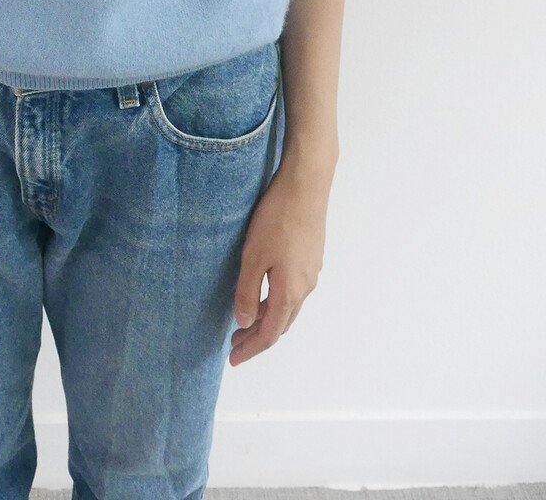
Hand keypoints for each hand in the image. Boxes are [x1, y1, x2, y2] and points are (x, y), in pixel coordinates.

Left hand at [228, 158, 330, 365]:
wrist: (306, 186)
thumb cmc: (277, 219)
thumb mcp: (254, 257)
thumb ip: (248, 292)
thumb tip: (244, 322)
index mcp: (290, 292)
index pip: (269, 333)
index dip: (251, 350)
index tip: (233, 360)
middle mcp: (306, 287)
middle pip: (280, 323)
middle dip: (257, 337)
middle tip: (234, 344)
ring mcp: (311, 271)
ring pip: (288, 307)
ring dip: (267, 318)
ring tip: (245, 321)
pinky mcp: (311, 255)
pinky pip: (293, 290)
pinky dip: (276, 301)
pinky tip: (264, 291)